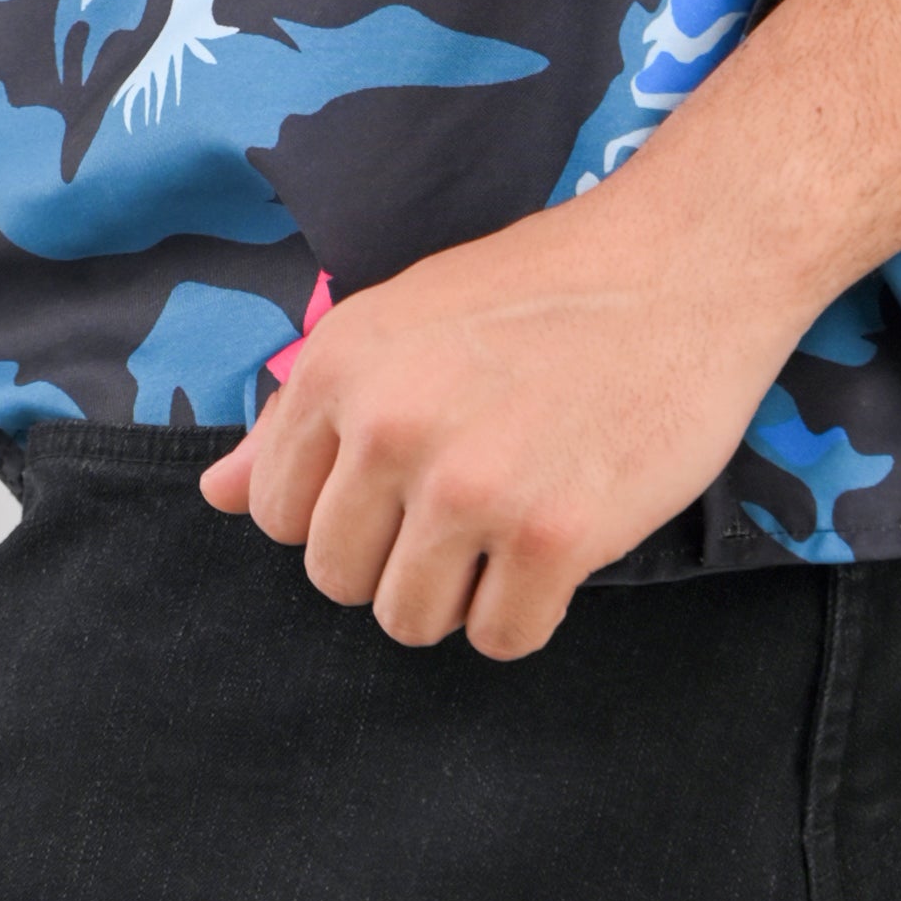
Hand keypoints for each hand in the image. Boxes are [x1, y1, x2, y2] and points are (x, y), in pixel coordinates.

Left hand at [195, 175, 797, 658]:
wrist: (684, 262)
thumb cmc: (545, 287)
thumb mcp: (402, 320)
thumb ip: (306, 412)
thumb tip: (216, 497)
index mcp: (340, 368)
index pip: (277, 515)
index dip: (340, 512)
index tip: (401, 484)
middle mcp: (390, 428)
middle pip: (338, 579)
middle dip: (396, 561)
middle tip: (468, 506)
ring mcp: (471, 486)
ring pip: (410, 622)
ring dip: (459, 596)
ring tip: (509, 528)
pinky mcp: (554, 535)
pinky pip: (502, 638)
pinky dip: (527, 614)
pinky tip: (557, 552)